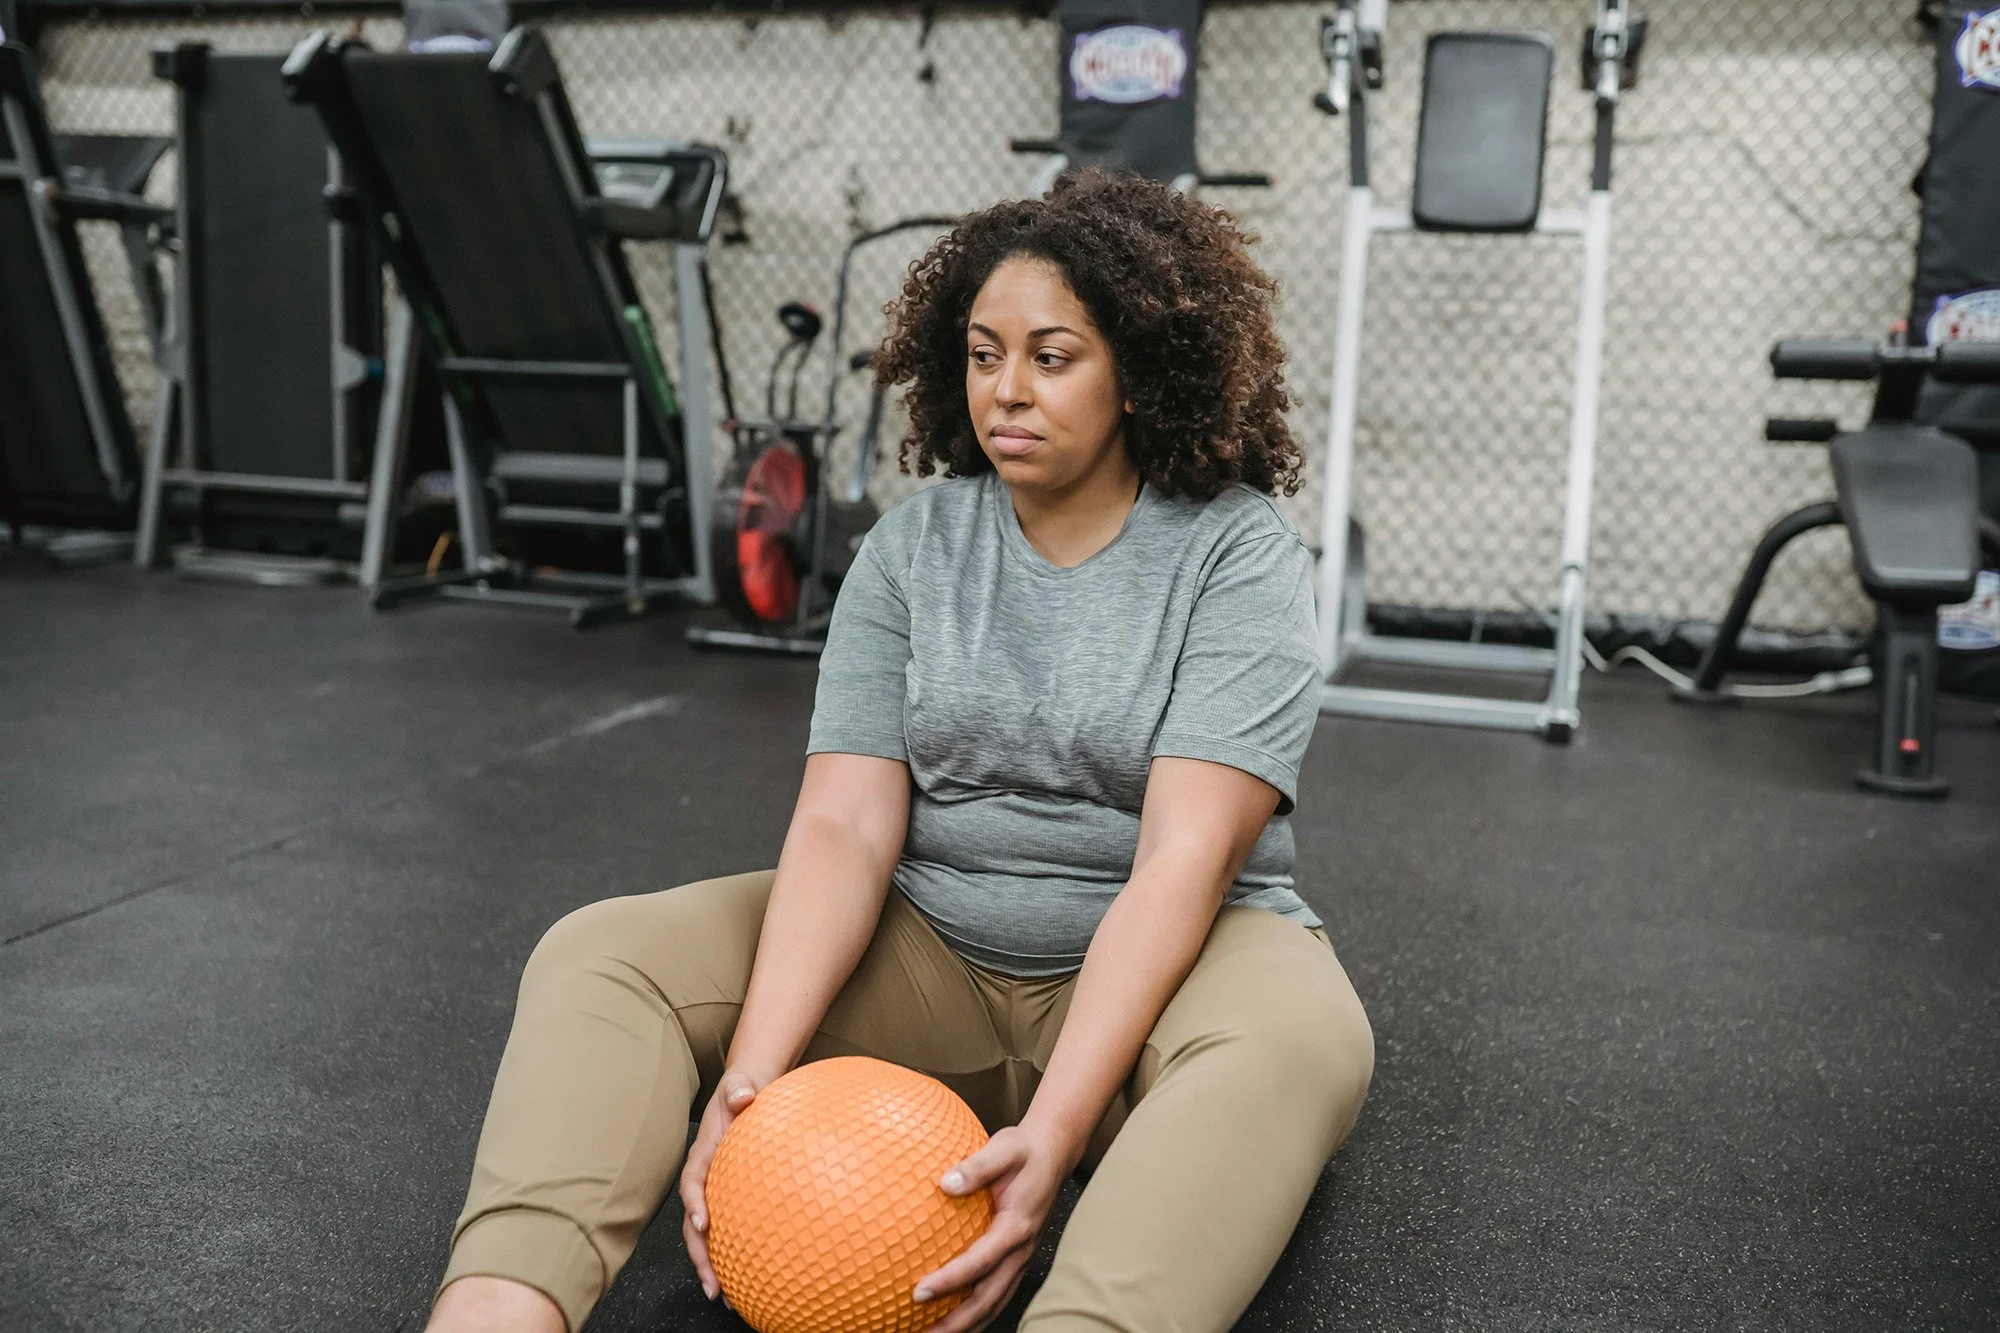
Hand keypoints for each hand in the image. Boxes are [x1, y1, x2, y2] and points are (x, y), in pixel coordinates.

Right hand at [679, 1068, 770, 1301]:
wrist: (747, 1093)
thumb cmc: (742, 1091)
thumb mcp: (739, 1086)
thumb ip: (739, 1089)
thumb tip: (744, 1095)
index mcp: (703, 1154)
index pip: (693, 1181)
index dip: (693, 1203)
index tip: (703, 1223)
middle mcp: (705, 1178)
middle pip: (695, 1223)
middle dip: (700, 1255)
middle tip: (713, 1285)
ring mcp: (715, 1191)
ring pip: (707, 1234)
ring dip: (712, 1265)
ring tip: (724, 1296)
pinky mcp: (730, 1199)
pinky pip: (727, 1230)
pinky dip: (732, 1255)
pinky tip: (747, 1278)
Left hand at [913, 1121, 1074, 1331]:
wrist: (1053, 1153)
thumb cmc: (1024, 1150)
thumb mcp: (1003, 1147)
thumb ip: (976, 1166)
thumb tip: (945, 1183)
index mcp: (1017, 1226)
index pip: (979, 1262)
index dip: (950, 1281)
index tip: (919, 1292)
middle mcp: (1021, 1249)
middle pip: (989, 1298)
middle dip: (957, 1321)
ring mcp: (1021, 1258)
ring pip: (995, 1303)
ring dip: (966, 1325)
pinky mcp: (1017, 1259)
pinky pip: (997, 1294)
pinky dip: (977, 1313)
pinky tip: (953, 1319)